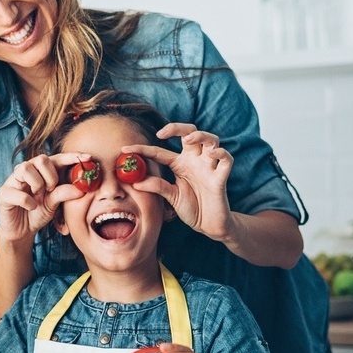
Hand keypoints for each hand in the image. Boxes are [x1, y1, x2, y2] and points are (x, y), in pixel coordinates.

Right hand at [0, 152, 89, 244]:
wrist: (21, 231)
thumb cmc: (37, 212)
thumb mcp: (54, 204)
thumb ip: (64, 194)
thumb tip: (80, 189)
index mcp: (41, 171)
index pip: (57, 158)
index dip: (72, 157)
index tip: (88, 158)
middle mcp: (27, 171)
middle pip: (41, 159)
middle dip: (51, 176)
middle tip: (51, 190)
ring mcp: (13, 180)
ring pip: (26, 168)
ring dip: (37, 184)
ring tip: (39, 197)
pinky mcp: (4, 193)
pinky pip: (18, 192)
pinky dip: (28, 201)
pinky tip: (31, 207)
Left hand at [126, 123, 232, 242]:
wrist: (208, 225)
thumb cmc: (191, 208)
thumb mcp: (171, 197)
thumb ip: (157, 187)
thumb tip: (135, 182)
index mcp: (179, 164)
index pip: (160, 151)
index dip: (142, 149)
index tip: (126, 150)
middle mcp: (194, 161)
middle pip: (190, 133)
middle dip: (177, 128)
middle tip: (162, 133)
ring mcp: (209, 167)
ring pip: (211, 140)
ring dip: (202, 135)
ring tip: (190, 139)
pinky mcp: (221, 177)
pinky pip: (227, 160)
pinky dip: (222, 153)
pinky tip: (214, 153)